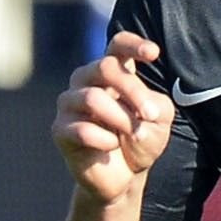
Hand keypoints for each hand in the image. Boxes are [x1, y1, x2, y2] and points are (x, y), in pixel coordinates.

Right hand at [52, 31, 174, 204]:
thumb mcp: (160, 119)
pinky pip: (82, 129)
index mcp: (113, 71)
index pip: (117, 45)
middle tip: (151, 115)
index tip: (154, 53)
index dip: (133, 44)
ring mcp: (70, 102)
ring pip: (92, 97)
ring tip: (132, 134)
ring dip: (121, 118)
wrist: (124, 176)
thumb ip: (155, 104)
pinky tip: (112, 146)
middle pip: (105, 67)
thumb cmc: (142, 138)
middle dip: (134, 91)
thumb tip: (137, 108)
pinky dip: (105, 139)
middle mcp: (87, 80)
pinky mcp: (60, 128)